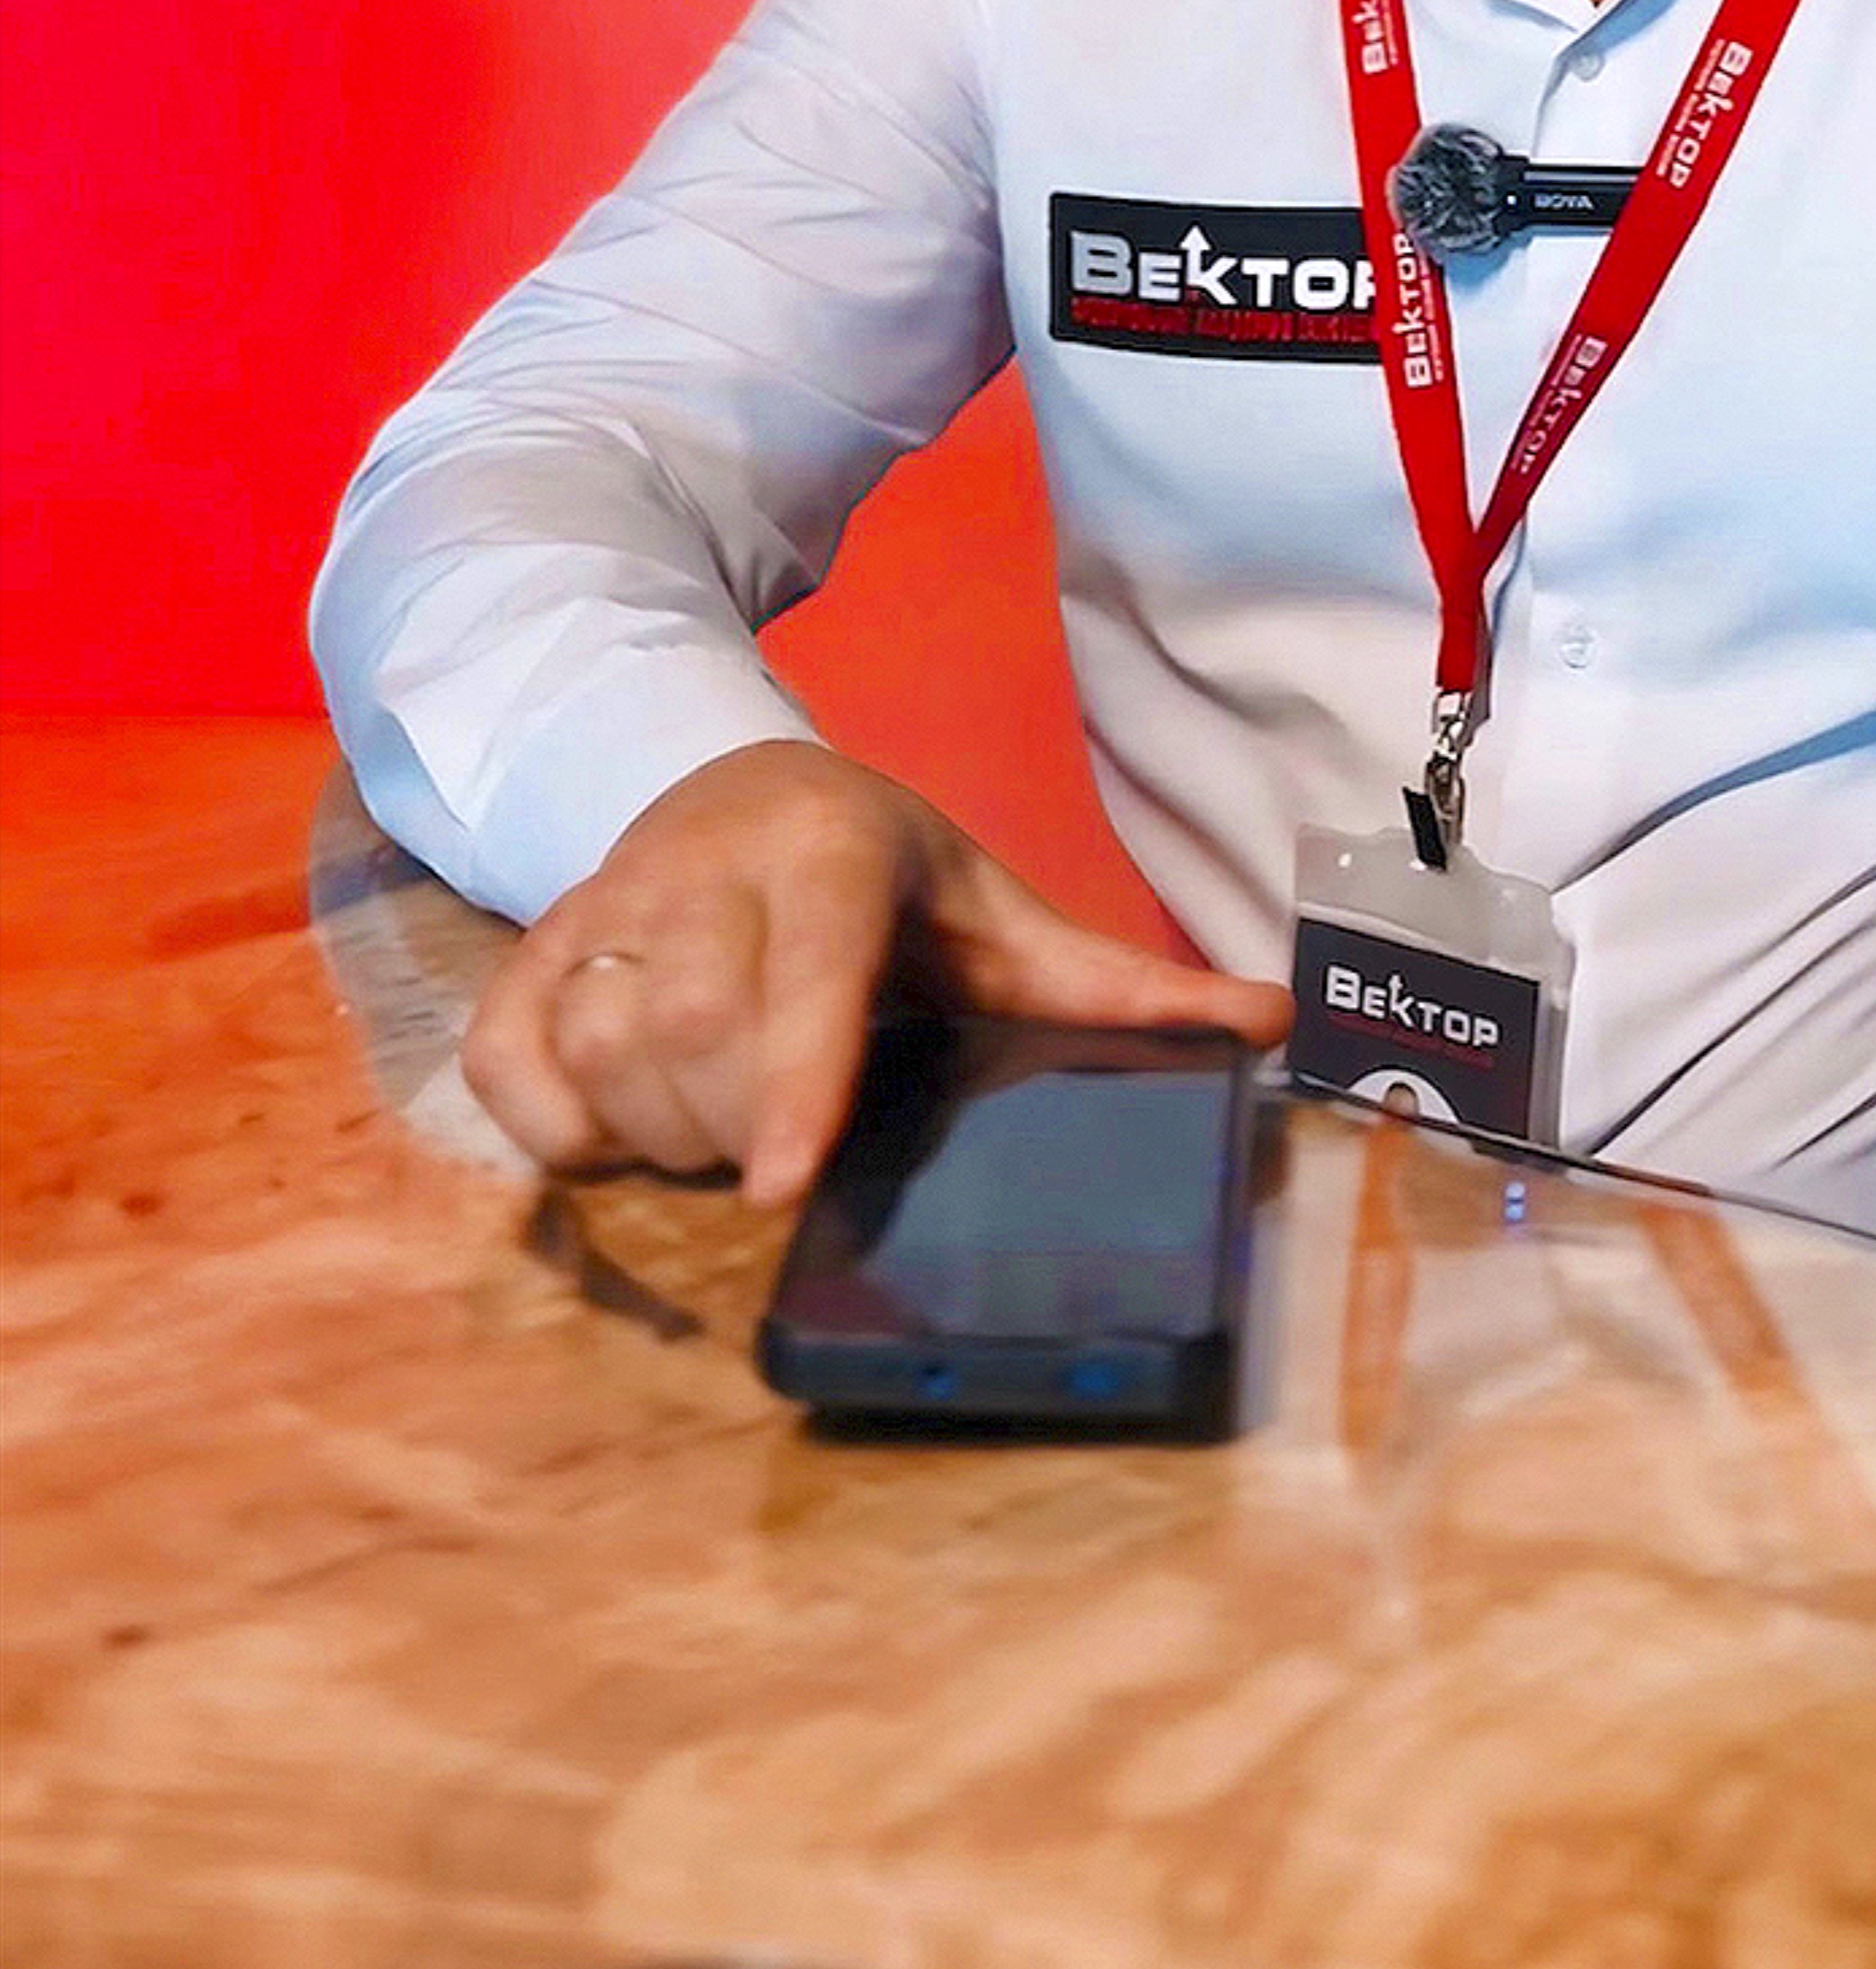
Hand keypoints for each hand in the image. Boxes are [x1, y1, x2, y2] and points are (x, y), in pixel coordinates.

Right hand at [458, 742, 1290, 1210]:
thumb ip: (1123, 980)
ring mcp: (605, 901)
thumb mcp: (1003, 911)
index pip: (811, 963)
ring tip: (719, 1129)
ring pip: (597, 1046)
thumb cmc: (891, 877)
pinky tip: (617, 1129)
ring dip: (654, 1132)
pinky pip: (507, 1062)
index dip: (795, 1074)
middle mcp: (705, 860)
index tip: (785, 1187)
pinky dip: (552, 1126)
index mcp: (832, 846)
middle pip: (694, 1029)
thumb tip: (1277, 1020)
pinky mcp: (528, 945)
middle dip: (738, 1126)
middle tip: (787, 1147)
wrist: (739, 781)